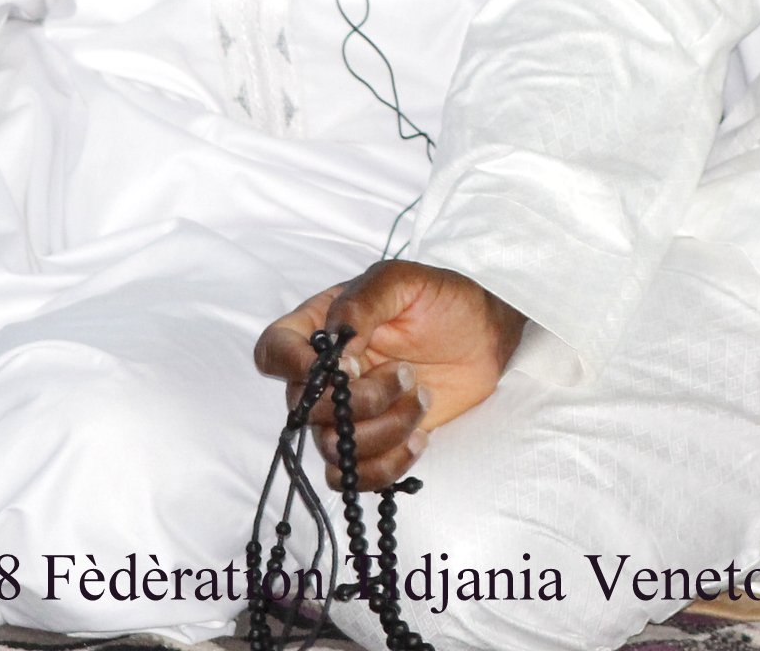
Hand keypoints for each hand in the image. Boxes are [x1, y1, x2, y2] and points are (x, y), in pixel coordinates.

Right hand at [256, 261, 526, 487]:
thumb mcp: (405, 282)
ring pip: (332, 447)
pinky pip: (353, 477)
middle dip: (359, 401)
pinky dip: (387, 466)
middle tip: (405, 375)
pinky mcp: (374, 443)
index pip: (273, 351)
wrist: (486, 337)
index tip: (343, 366)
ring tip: (421, 398)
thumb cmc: (444, 301)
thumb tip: (335, 344)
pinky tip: (421, 436)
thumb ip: (363, 303)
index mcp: (321, 327)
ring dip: (383, 430)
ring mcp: (347, 413)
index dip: (292, 366)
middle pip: (303, 409)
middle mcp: (325, 375)